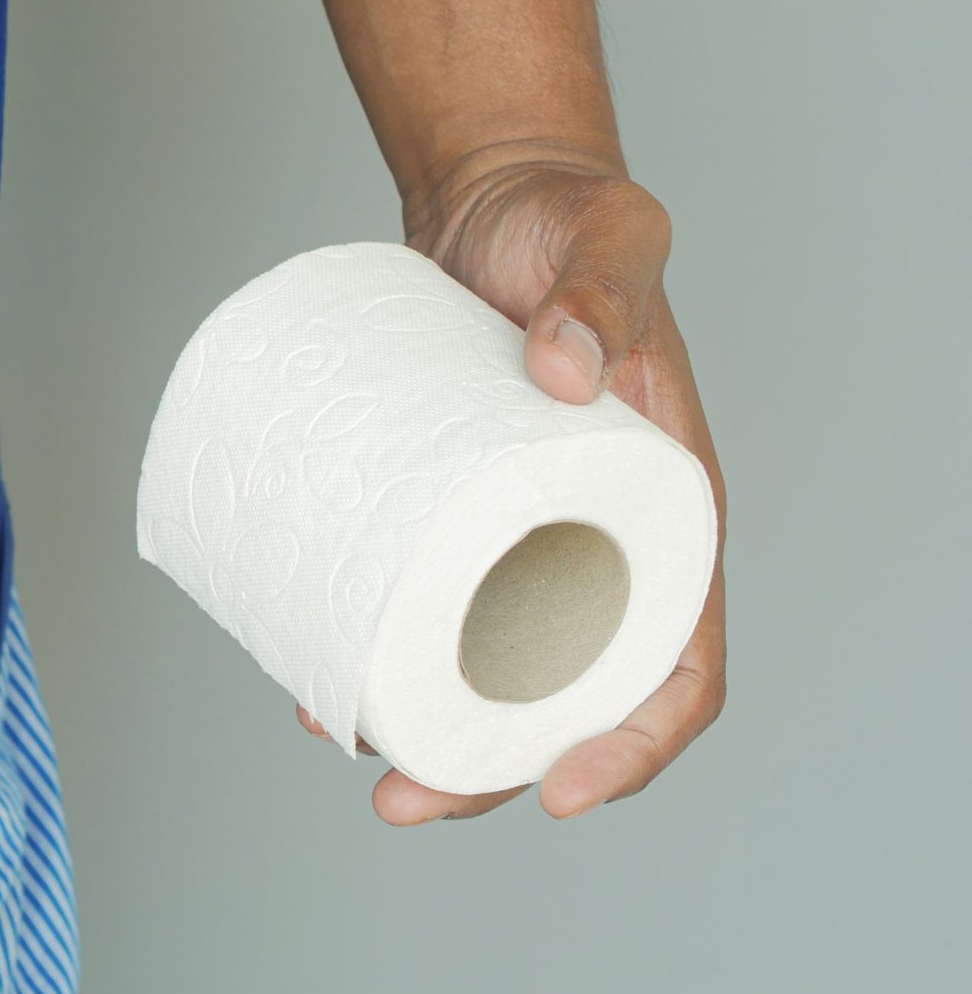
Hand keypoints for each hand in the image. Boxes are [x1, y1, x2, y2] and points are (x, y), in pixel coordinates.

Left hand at [295, 136, 727, 822]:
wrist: (493, 195)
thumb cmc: (571, 219)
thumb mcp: (607, 238)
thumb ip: (598, 291)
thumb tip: (559, 369)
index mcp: (668, 515)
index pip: (678, 665)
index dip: (633, 745)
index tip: (565, 790)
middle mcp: (594, 546)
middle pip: (560, 704)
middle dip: (489, 775)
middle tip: (398, 798)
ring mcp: (513, 537)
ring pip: (478, 673)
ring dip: (420, 735)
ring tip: (340, 744)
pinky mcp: (444, 513)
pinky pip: (419, 607)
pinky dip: (374, 656)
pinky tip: (316, 686)